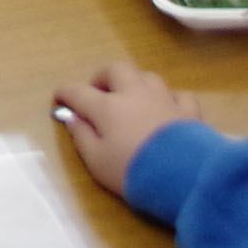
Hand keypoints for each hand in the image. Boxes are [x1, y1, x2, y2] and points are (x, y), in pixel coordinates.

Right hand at [53, 62, 201, 197]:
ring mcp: (163, 100)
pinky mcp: (189, 111)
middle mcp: (134, 95)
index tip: (58, 99)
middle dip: (103, 77)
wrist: (185, 178)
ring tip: (132, 99)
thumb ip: (81, 137)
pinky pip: (179, 95)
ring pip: (147, 77)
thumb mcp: (97, 162)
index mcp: (107, 107)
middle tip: (98, 92)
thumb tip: (70, 117)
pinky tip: (167, 109)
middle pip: (116, 70)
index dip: (65, 94)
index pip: (78, 92)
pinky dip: (170, 98)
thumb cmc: (133, 171)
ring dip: (136, 84)